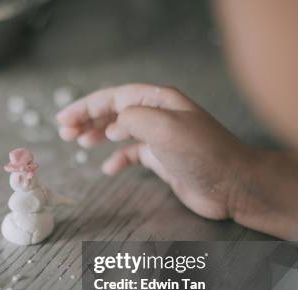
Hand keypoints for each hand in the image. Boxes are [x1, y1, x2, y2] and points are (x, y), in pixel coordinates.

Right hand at [56, 84, 252, 219]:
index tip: (64, 119)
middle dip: (87, 119)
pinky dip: (118, 160)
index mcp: (158, 101)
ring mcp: (160, 137)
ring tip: (78, 142)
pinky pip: (132, 154)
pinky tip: (108, 169)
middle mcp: (158, 115)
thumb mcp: (165, 128)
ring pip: (120, 131)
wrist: (233, 185)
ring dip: (97, 135)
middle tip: (64, 132)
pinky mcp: (162, 159)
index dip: (86, 107)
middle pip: (114, 111)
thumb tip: (113, 125)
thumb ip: (133, 119)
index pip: (113, 98)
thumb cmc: (203, 154)